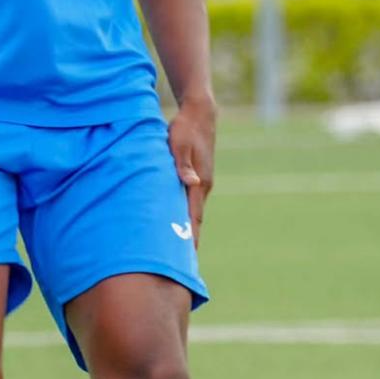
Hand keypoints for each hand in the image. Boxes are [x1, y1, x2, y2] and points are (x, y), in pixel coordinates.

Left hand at [168, 93, 215, 245]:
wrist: (200, 113)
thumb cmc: (185, 128)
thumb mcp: (179, 143)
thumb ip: (182, 164)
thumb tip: (191, 182)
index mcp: (199, 182)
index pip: (193, 218)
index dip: (190, 238)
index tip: (186, 259)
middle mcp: (202, 186)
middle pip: (194, 220)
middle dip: (188, 240)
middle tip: (181, 265)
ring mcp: (201, 182)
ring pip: (192, 211)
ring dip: (186, 229)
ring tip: (178, 251)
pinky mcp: (197, 177)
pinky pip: (190, 202)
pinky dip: (184, 215)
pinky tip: (176, 222)